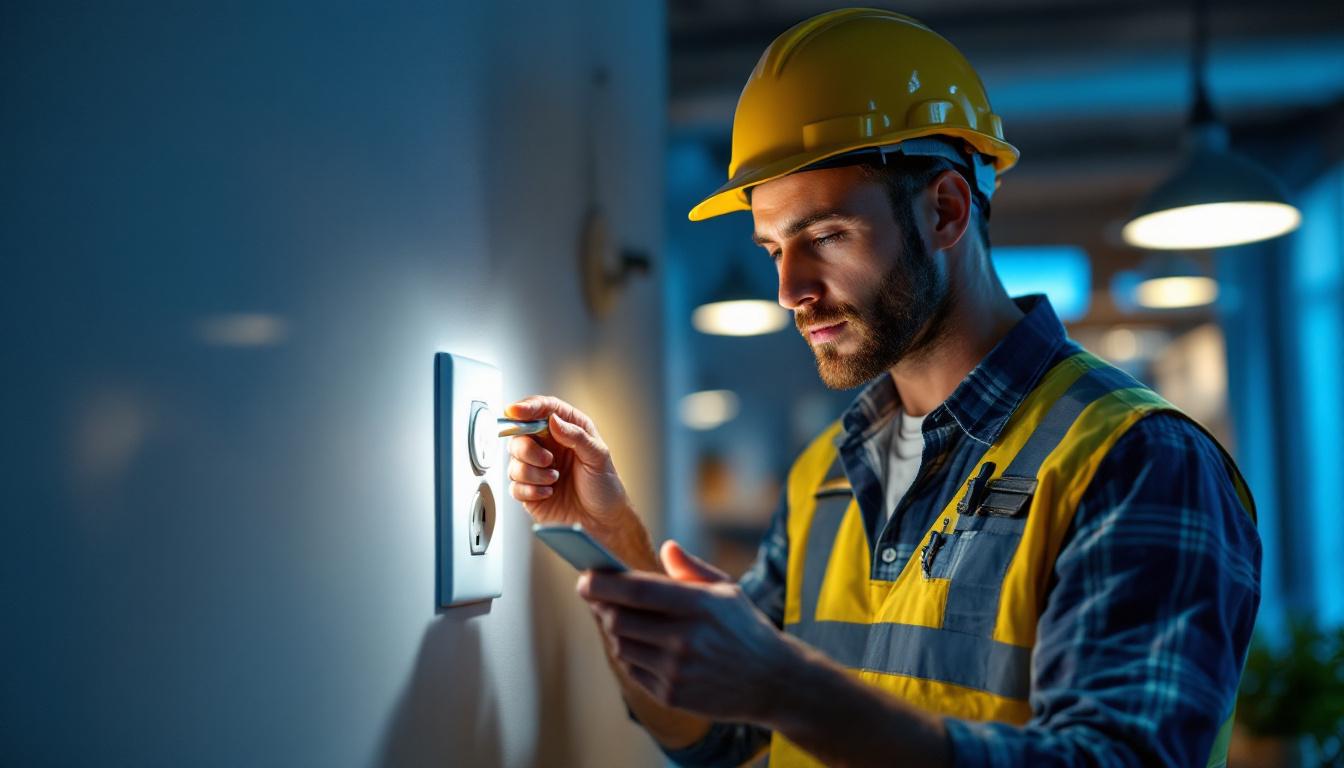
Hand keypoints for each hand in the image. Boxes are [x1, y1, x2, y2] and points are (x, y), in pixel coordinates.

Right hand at [505, 395, 634, 540]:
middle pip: (519, 436)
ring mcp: (536, 468)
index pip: (542, 409)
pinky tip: (549, 492)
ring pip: (514, 462)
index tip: (516, 411)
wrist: (602, 520)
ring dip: (533, 473)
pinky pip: (515, 486)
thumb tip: (553, 420)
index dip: (527, 406)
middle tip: (548, 460)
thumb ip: (577, 435)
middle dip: (528, 449)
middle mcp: (548, 446)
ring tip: (555, 480)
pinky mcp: (528, 490)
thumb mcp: (599, 456)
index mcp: (566, 430)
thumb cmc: (605, 485)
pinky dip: (531, 490)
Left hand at [579, 540, 796, 722]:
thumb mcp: (727, 590)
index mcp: (698, 605)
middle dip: (599, 605)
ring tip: (617, 617)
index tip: (584, 577)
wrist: (772, 682)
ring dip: (613, 630)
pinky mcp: (671, 695)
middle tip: (593, 594)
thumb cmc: (745, 628)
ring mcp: (676, 671)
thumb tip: (666, 548)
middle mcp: (685, 639)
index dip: (603, 583)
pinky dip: (627, 654)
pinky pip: (632, 670)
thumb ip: (692, 569)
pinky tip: (637, 643)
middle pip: (619, 620)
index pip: (637, 591)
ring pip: (621, 646)